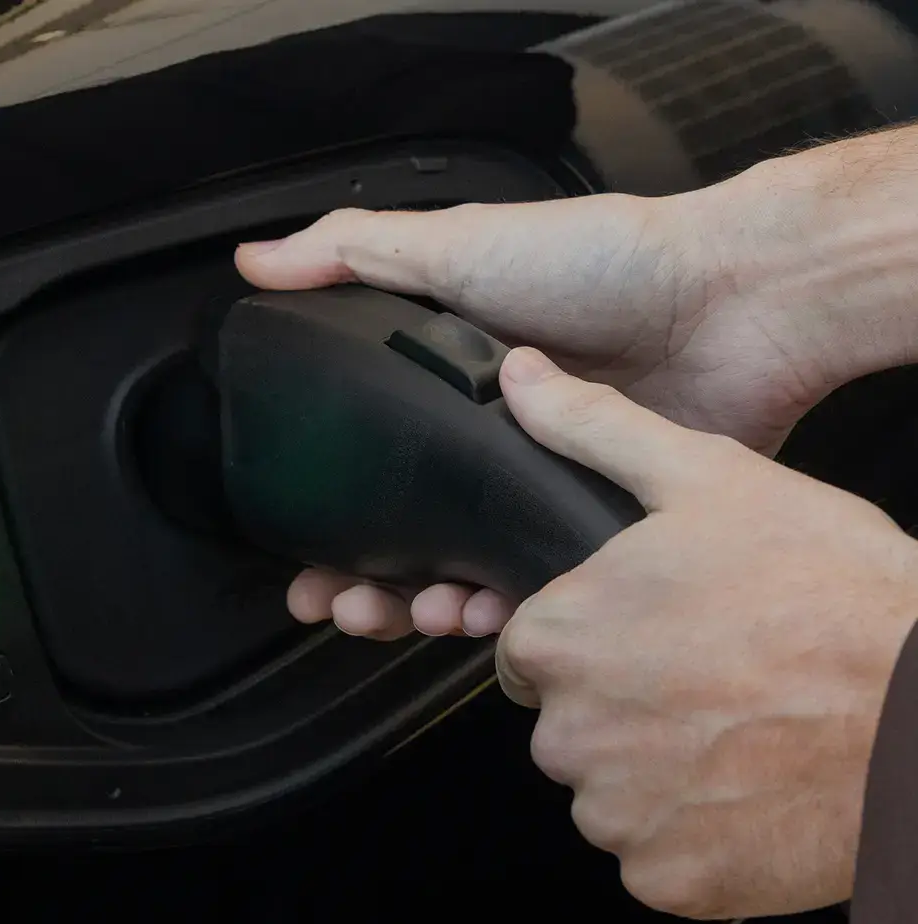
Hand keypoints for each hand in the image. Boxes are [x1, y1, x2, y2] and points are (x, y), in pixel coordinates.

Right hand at [235, 190, 834, 638]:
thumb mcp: (460, 245)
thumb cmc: (601, 263)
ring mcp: (537, 491)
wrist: (729, 303)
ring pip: (460, 575)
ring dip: (415, 606)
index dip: (324, 518)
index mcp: (447, 389)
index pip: (365, 467)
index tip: (294, 555)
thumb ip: (355, 254)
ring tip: (395, 612)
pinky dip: (494, 610)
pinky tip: (470, 613)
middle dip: (359, 583)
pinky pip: (532, 588)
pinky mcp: (591, 528)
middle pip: (404, 537)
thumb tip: (258, 263)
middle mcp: (487, 448)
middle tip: (331, 603)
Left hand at [493, 347, 917, 918]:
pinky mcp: (666, 876)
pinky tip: (748, 784)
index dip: (589, 638)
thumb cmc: (831, 595)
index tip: (649, 635)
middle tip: (705, 678)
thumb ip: (595, 431)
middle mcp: (567, 731)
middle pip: (565, 720)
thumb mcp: (710, 481)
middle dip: (618, 703)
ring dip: (656, 767)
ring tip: (736, 727)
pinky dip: (691, 830)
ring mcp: (616, 812)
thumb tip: (518, 380)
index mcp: (558, 638)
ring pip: (607, 788)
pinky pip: (653, 852)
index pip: (528, 649)